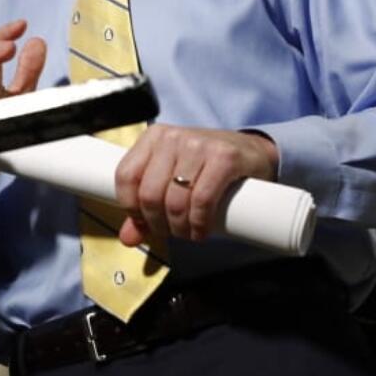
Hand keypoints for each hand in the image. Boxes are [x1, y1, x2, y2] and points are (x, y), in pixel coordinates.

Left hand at [113, 126, 277, 245]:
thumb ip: (145, 206)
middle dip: (158, 224)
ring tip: (188, 233)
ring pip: (175, 201)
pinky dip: (199, 223)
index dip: (132, 208)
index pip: (125, 176)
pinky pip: (202, 199)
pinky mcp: (224, 157)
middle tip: (171, 232)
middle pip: (149, 194)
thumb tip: (127, 237)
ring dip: (180, 228)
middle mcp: (172, 137)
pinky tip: (201, 229)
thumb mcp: (171, 178)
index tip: (145, 221)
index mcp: (153, 137)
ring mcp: (198, 145)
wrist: (250, 151)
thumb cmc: (206, 165)